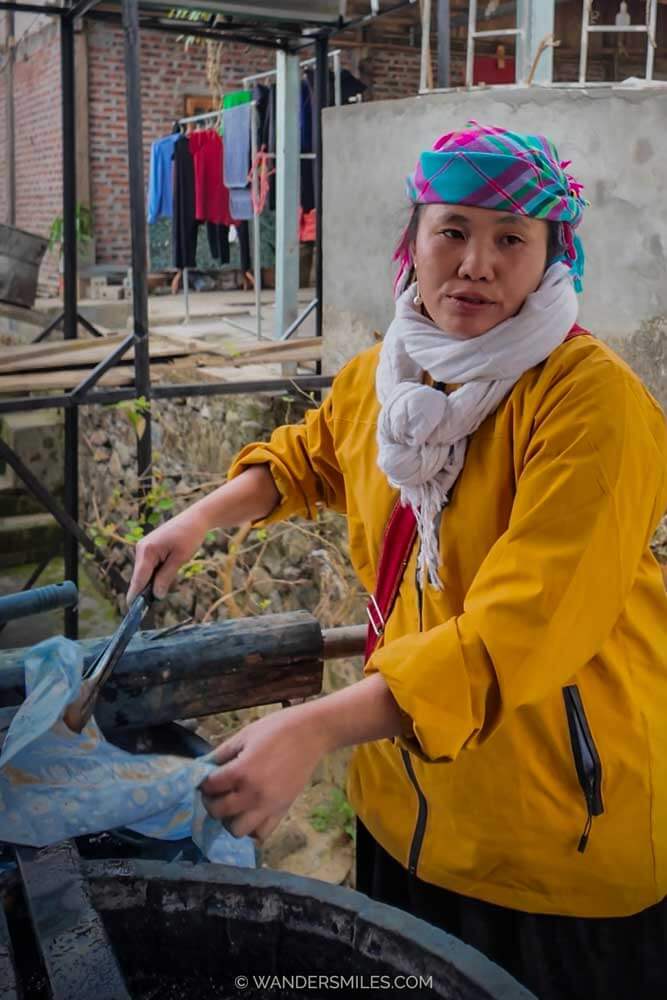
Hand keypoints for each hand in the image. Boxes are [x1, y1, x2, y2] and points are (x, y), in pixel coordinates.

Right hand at [127, 505, 210, 603]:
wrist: (195, 519)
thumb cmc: (189, 536)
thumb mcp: (180, 559)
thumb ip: (166, 577)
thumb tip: (156, 595)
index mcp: (147, 551)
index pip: (138, 579)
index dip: (135, 595)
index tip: (132, 610)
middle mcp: (141, 549)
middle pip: (140, 577)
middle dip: (147, 589)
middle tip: (159, 600)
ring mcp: (144, 548)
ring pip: (145, 573)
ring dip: (155, 580)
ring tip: (172, 573)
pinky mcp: (149, 548)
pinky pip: (150, 566)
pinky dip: (157, 573)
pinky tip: (170, 568)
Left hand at [200, 704, 329, 841]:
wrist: (311, 733)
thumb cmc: (277, 729)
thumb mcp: (245, 735)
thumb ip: (222, 753)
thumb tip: (204, 766)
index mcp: (240, 771)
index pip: (209, 787)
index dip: (203, 782)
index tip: (205, 779)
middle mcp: (252, 794)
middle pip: (218, 812)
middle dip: (212, 802)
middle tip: (216, 792)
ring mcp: (268, 806)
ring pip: (237, 830)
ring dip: (230, 819)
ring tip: (233, 805)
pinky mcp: (282, 811)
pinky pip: (261, 833)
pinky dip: (252, 828)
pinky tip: (250, 812)